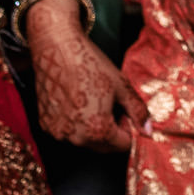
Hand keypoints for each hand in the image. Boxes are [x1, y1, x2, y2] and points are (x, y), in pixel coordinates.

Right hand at [26, 0, 144, 150]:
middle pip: (103, 147)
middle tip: (113, 106)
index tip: (126, 113)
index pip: (123, 145)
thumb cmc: (89, 64)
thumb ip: (138, 111)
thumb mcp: (122, 86)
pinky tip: (77, 101)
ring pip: (84, 140)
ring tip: (94, 101)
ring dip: (93, 129)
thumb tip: (148, 130)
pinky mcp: (45, 124)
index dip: (130, 129)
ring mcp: (57, 132)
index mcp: (97, 130)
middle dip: (113, 132)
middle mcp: (75, 137)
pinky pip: (67, 132)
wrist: (57, 47)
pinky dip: (75, 123)